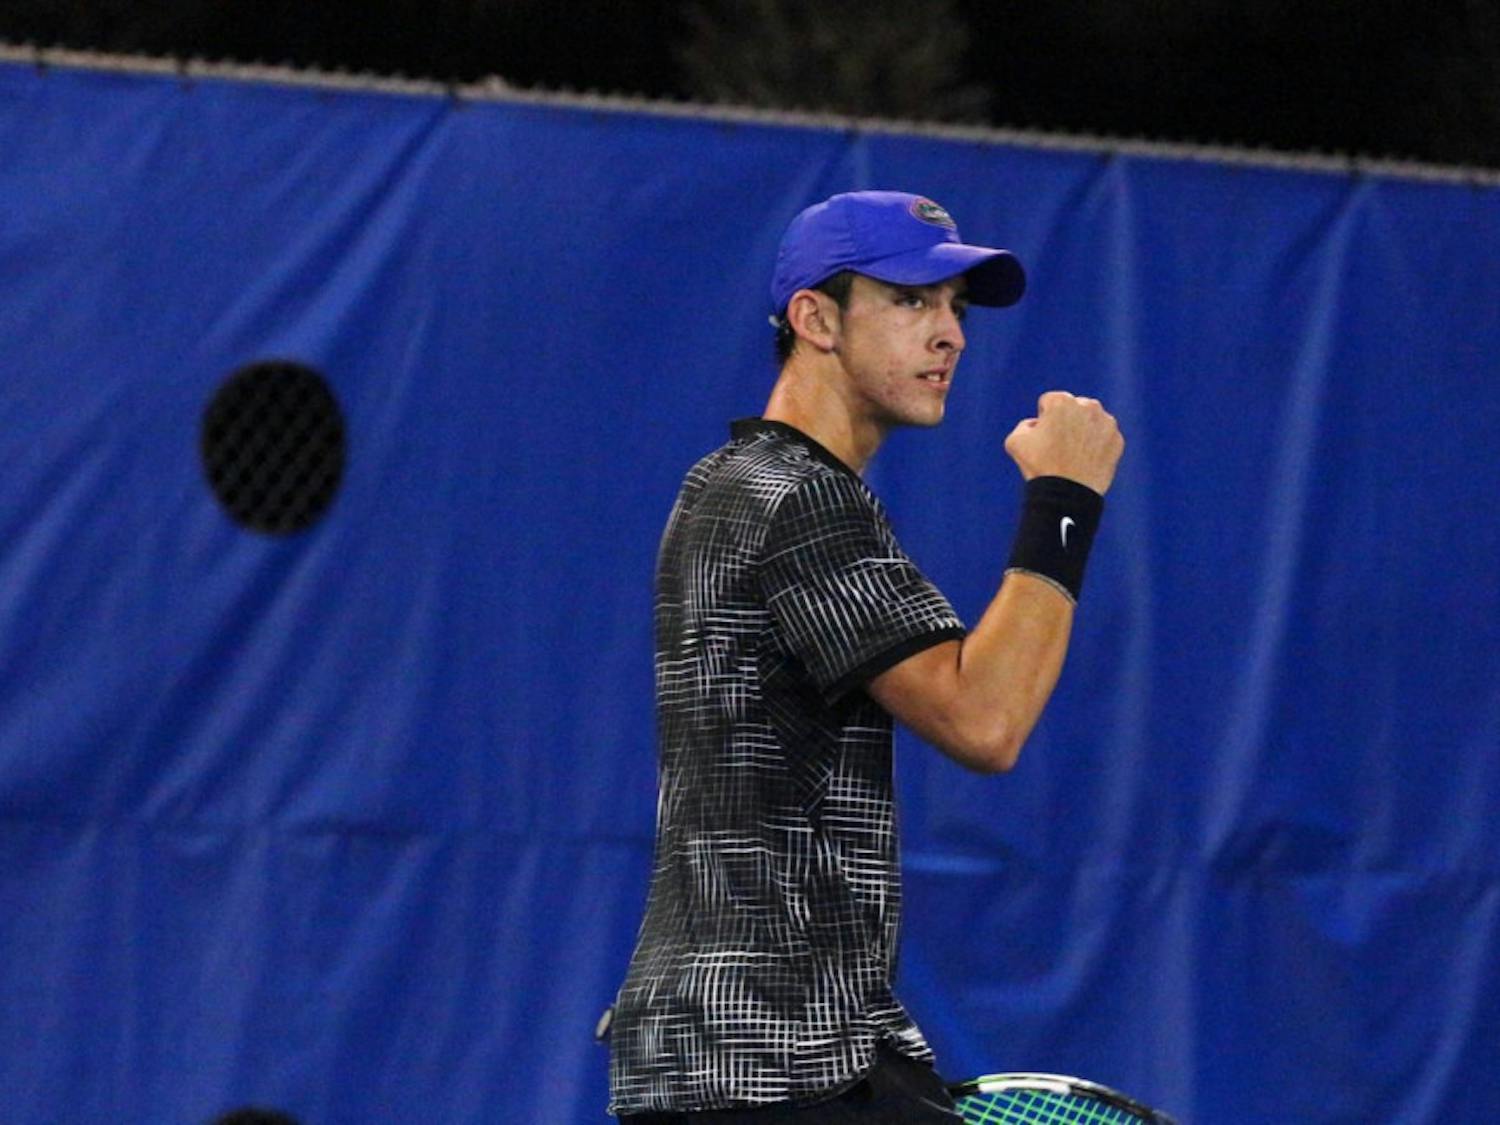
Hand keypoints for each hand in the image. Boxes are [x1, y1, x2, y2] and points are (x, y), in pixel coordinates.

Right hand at [1003, 391, 1124, 494]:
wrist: (1068, 494)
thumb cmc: (1040, 467)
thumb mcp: (1015, 441)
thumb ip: (1025, 424)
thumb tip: (1037, 425)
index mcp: (1061, 401)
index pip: (1049, 402)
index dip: (1043, 420)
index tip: (1044, 437)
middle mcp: (1087, 406)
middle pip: (1073, 408)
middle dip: (1067, 421)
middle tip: (1059, 446)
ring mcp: (1106, 422)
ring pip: (1091, 421)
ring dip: (1083, 431)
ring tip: (1074, 454)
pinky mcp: (1117, 439)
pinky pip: (1104, 438)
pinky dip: (1097, 446)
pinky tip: (1086, 461)